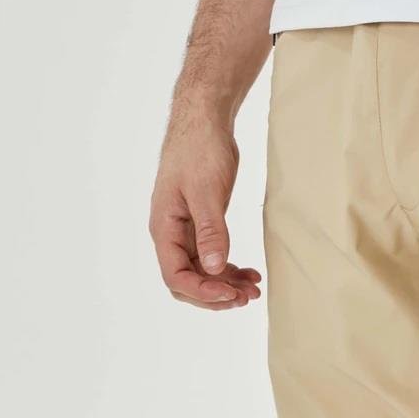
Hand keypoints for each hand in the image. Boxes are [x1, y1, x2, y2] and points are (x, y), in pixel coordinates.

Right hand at [149, 107, 260, 310]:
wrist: (205, 120)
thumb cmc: (199, 149)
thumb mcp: (206, 191)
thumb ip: (210, 231)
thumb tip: (215, 269)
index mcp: (164, 228)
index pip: (176, 277)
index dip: (203, 292)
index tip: (231, 294)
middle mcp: (171, 234)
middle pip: (188, 282)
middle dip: (217, 294)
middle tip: (248, 297)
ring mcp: (186, 231)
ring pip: (203, 273)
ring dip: (227, 285)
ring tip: (254, 290)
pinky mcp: (202, 225)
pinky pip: (213, 258)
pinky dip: (230, 270)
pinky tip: (250, 273)